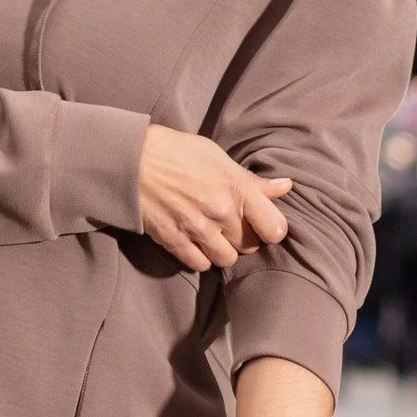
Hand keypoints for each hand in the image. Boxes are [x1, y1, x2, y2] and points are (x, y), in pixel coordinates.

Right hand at [137, 127, 290, 271]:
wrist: (132, 160)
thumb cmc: (177, 152)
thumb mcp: (218, 158)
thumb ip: (251, 180)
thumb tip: (285, 187)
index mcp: (236, 188)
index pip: (274, 228)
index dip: (273, 229)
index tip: (265, 225)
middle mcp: (220, 212)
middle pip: (249, 246)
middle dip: (244, 238)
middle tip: (232, 226)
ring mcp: (197, 229)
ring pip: (225, 259)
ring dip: (222, 250)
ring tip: (212, 234)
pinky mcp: (174, 241)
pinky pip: (199, 264)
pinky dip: (200, 257)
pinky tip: (195, 241)